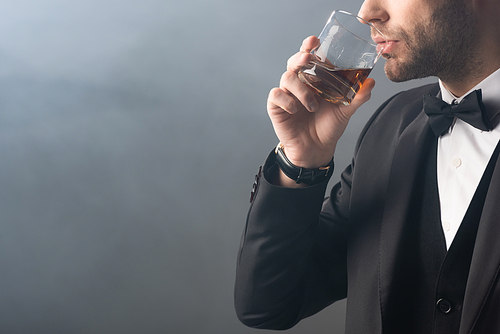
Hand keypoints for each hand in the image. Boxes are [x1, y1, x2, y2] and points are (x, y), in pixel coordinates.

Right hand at [267, 36, 374, 171]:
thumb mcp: (346, 111)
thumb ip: (357, 97)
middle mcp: (300, 83)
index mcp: (314, 79)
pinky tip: (295, 109)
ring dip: (300, 90)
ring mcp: (287, 94)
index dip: (309, 45)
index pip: (309, 56)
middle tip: (307, 59)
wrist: (316, 149)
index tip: (315, 40)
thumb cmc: (328, 127)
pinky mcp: (277, 107)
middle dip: (299, 56)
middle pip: (294, 61)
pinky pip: (276, 95)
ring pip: (286, 78)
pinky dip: (287, 100)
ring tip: (312, 106)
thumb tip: (371, 82)